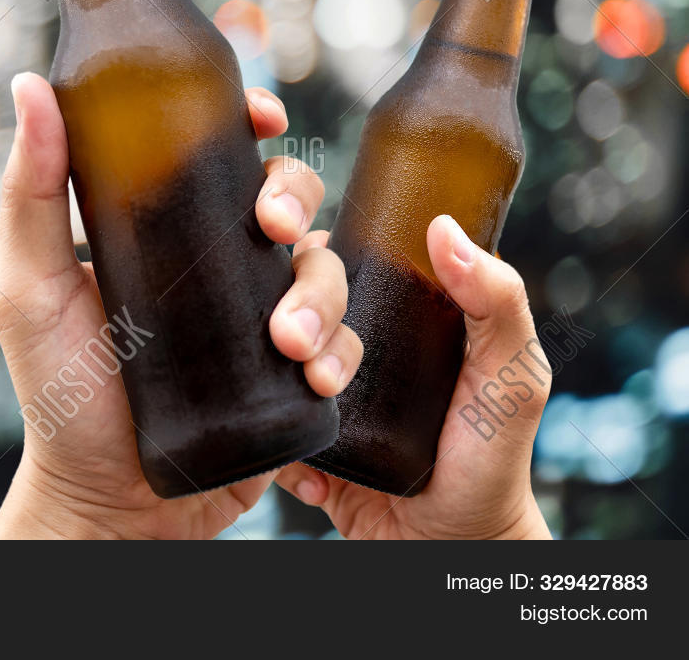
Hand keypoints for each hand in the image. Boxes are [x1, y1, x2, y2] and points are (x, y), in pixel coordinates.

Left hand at [0, 72, 361, 538]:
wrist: (107, 504)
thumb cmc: (58, 394)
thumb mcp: (31, 286)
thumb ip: (30, 191)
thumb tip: (32, 85)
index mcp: (161, 229)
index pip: (216, 153)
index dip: (250, 122)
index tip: (264, 117)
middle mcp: (215, 265)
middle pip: (286, 199)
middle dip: (297, 201)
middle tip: (274, 231)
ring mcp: (257, 318)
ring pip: (323, 270)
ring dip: (322, 294)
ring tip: (288, 340)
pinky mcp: (288, 376)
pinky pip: (343, 344)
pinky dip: (342, 353)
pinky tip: (316, 375)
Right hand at [274, 215, 551, 538]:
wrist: (452, 544)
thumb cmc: (490, 456)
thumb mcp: (513, 375)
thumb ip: (499, 302)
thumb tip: (444, 230)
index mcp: (387, 302)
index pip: (331, 244)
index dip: (295, 221)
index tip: (284, 226)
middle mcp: (341, 333)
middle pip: (287, 287)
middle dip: (295, 305)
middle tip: (301, 341)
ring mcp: (308, 382)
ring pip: (258, 346)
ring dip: (279, 366)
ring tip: (319, 394)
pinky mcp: (289, 434)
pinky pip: (253, 416)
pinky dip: (278, 433)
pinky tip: (314, 454)